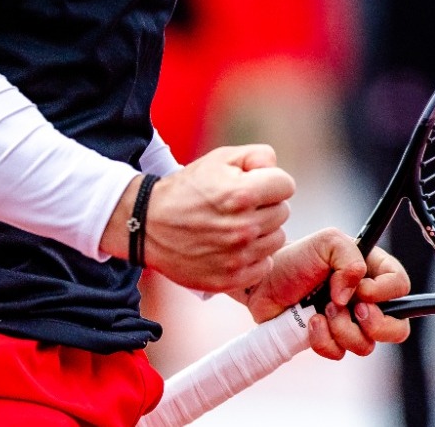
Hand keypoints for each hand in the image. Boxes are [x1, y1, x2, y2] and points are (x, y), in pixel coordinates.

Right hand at [101, 145, 293, 292]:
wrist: (147, 225)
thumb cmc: (186, 189)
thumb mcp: (218, 159)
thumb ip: (256, 155)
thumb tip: (276, 168)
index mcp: (242, 195)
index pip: (286, 185)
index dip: (271, 182)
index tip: (254, 185)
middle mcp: (243, 228)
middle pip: (283, 212)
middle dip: (265, 205)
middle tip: (239, 206)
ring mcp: (237, 257)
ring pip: (276, 239)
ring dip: (262, 231)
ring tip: (235, 225)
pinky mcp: (230, 279)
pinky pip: (264, 265)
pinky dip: (253, 256)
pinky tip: (234, 247)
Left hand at [241, 228, 411, 359]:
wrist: (263, 282)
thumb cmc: (296, 258)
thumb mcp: (327, 242)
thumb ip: (349, 257)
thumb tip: (355, 292)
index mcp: (372, 271)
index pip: (401, 287)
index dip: (386, 293)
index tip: (362, 290)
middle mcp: (367, 300)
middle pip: (398, 328)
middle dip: (376, 324)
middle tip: (354, 310)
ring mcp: (350, 323)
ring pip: (367, 345)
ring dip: (342, 328)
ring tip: (321, 310)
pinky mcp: (331, 340)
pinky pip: (339, 353)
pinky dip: (323, 340)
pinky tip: (310, 322)